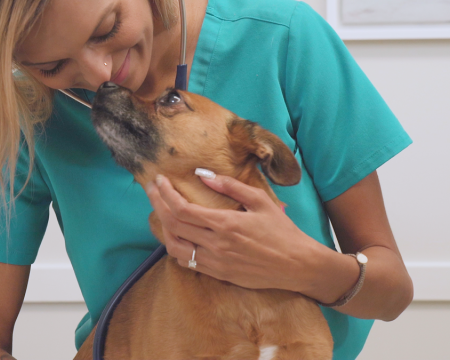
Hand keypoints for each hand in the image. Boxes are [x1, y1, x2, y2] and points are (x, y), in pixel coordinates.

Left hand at [144, 172, 322, 291]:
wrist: (297, 265)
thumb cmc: (281, 230)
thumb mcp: (260, 201)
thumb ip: (230, 186)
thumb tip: (203, 175)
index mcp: (225, 224)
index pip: (182, 209)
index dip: (165, 194)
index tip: (159, 180)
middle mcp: (216, 245)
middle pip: (172, 225)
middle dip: (157, 204)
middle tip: (152, 189)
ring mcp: (215, 263)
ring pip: (174, 247)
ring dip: (162, 228)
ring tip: (160, 211)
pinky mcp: (218, 274)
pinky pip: (187, 262)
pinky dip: (175, 246)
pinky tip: (176, 234)